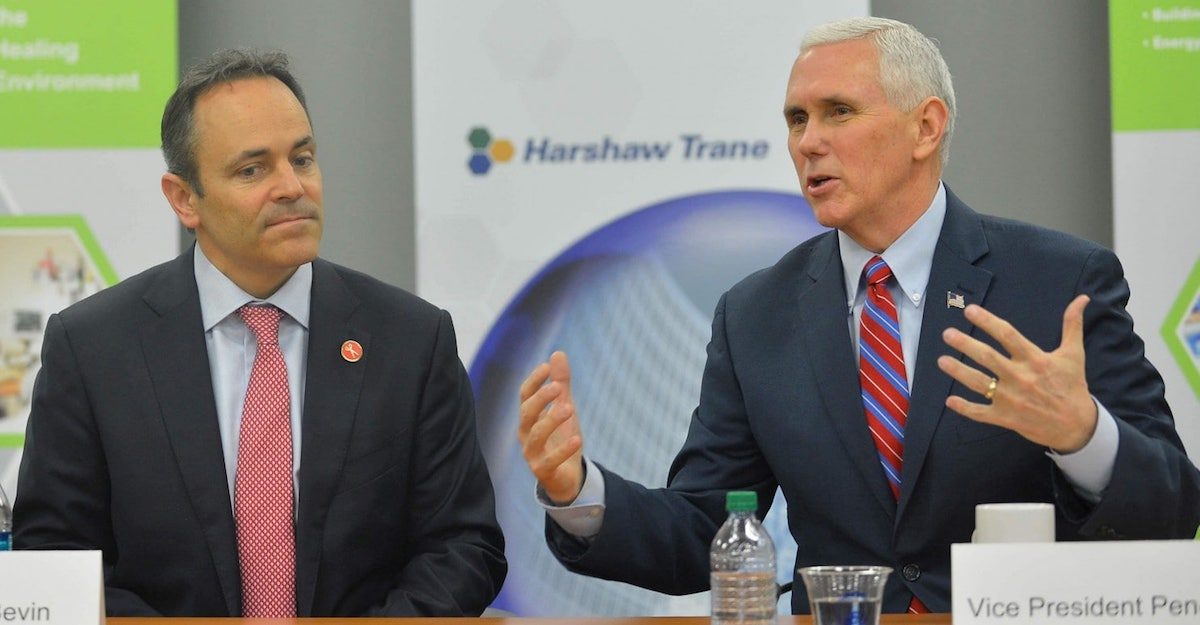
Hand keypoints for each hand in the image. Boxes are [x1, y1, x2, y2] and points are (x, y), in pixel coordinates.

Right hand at [518, 351, 584, 503]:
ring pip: (535, 435)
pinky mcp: (543, 471)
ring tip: (569, 408)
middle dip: (541, 399)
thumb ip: (561, 382)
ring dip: (551, 420)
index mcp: (529, 417)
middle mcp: (525, 434)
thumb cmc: (561, 437)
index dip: (534, 381)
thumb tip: (558, 353)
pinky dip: (563, 450)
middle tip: (558, 387)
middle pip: (526, 413)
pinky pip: (550, 461)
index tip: (547, 367)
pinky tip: (577, 438)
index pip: (524, 395)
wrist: (566, 476)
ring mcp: (532, 454)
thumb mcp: (564, 407)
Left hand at [937, 294, 1097, 452]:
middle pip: (987, 357)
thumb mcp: (1074, 354)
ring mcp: (1011, 398)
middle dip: (965, 344)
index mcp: (1035, 359)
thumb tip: (1082, 298)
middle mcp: (1020, 377)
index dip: (987, 321)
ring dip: (958, 371)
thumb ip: (1072, 325)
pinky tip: (950, 401)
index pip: (1007, 335)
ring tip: (941, 360)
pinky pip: (981, 413)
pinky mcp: (1006, 417)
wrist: (1078, 425)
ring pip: (979, 383)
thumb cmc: (1072, 386)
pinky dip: (965, 408)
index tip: (970, 311)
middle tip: (947, 334)